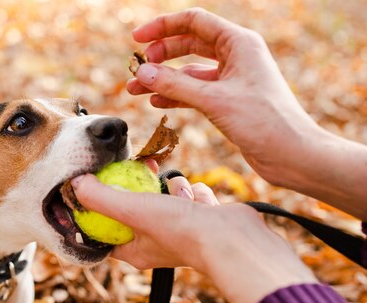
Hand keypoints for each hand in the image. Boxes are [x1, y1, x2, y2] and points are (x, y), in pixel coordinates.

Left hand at [71, 173, 316, 302]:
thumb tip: (76, 183)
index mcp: (135, 250)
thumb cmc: (180, 230)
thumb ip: (101, 197)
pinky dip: (194, 193)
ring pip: (166, 198)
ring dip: (172, 188)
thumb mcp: (131, 210)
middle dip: (140, 186)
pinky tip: (200, 199)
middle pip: (137, 208)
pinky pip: (191, 197)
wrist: (234, 239)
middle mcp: (156, 243)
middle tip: (139, 166)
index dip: (100, 207)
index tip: (100, 184)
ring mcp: (181, 232)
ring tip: (177, 191)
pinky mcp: (203, 221)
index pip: (107, 229)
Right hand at [127, 7, 366, 220]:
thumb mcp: (214, 100)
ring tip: (136, 89)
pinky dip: (175, 95)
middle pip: (189, 44)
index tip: (136, 39)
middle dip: (160, 55)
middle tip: (137, 69)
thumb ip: (175, 85)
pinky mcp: (228, 100)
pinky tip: (156, 101)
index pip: (194, 22)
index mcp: (239, 43)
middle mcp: (236, 56)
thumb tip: (141, 73)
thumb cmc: (264, 122)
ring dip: (163, 79)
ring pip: (189, 71)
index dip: (162, 27)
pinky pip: (195, 91)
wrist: (292, 155)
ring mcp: (232, 78)